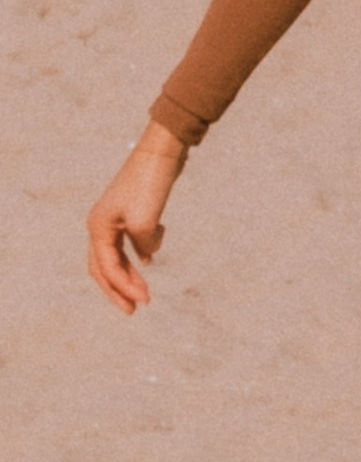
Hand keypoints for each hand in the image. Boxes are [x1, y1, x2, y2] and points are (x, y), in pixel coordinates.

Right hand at [88, 123, 187, 313]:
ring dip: (129, 273)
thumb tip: (148, 257)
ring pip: (116, 255)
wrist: (161, 151)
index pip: (107, 268)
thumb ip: (144, 245)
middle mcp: (101, 223)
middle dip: (118, 289)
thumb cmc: (150, 184)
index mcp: (98, 227)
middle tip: (135, 310)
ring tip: (145, 291)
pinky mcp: (130, 211)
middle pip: (103, 266)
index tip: (145, 302)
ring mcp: (114, 217)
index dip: (123, 288)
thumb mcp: (146, 221)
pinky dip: (140, 249)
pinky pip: (130, 239)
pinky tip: (152, 253)